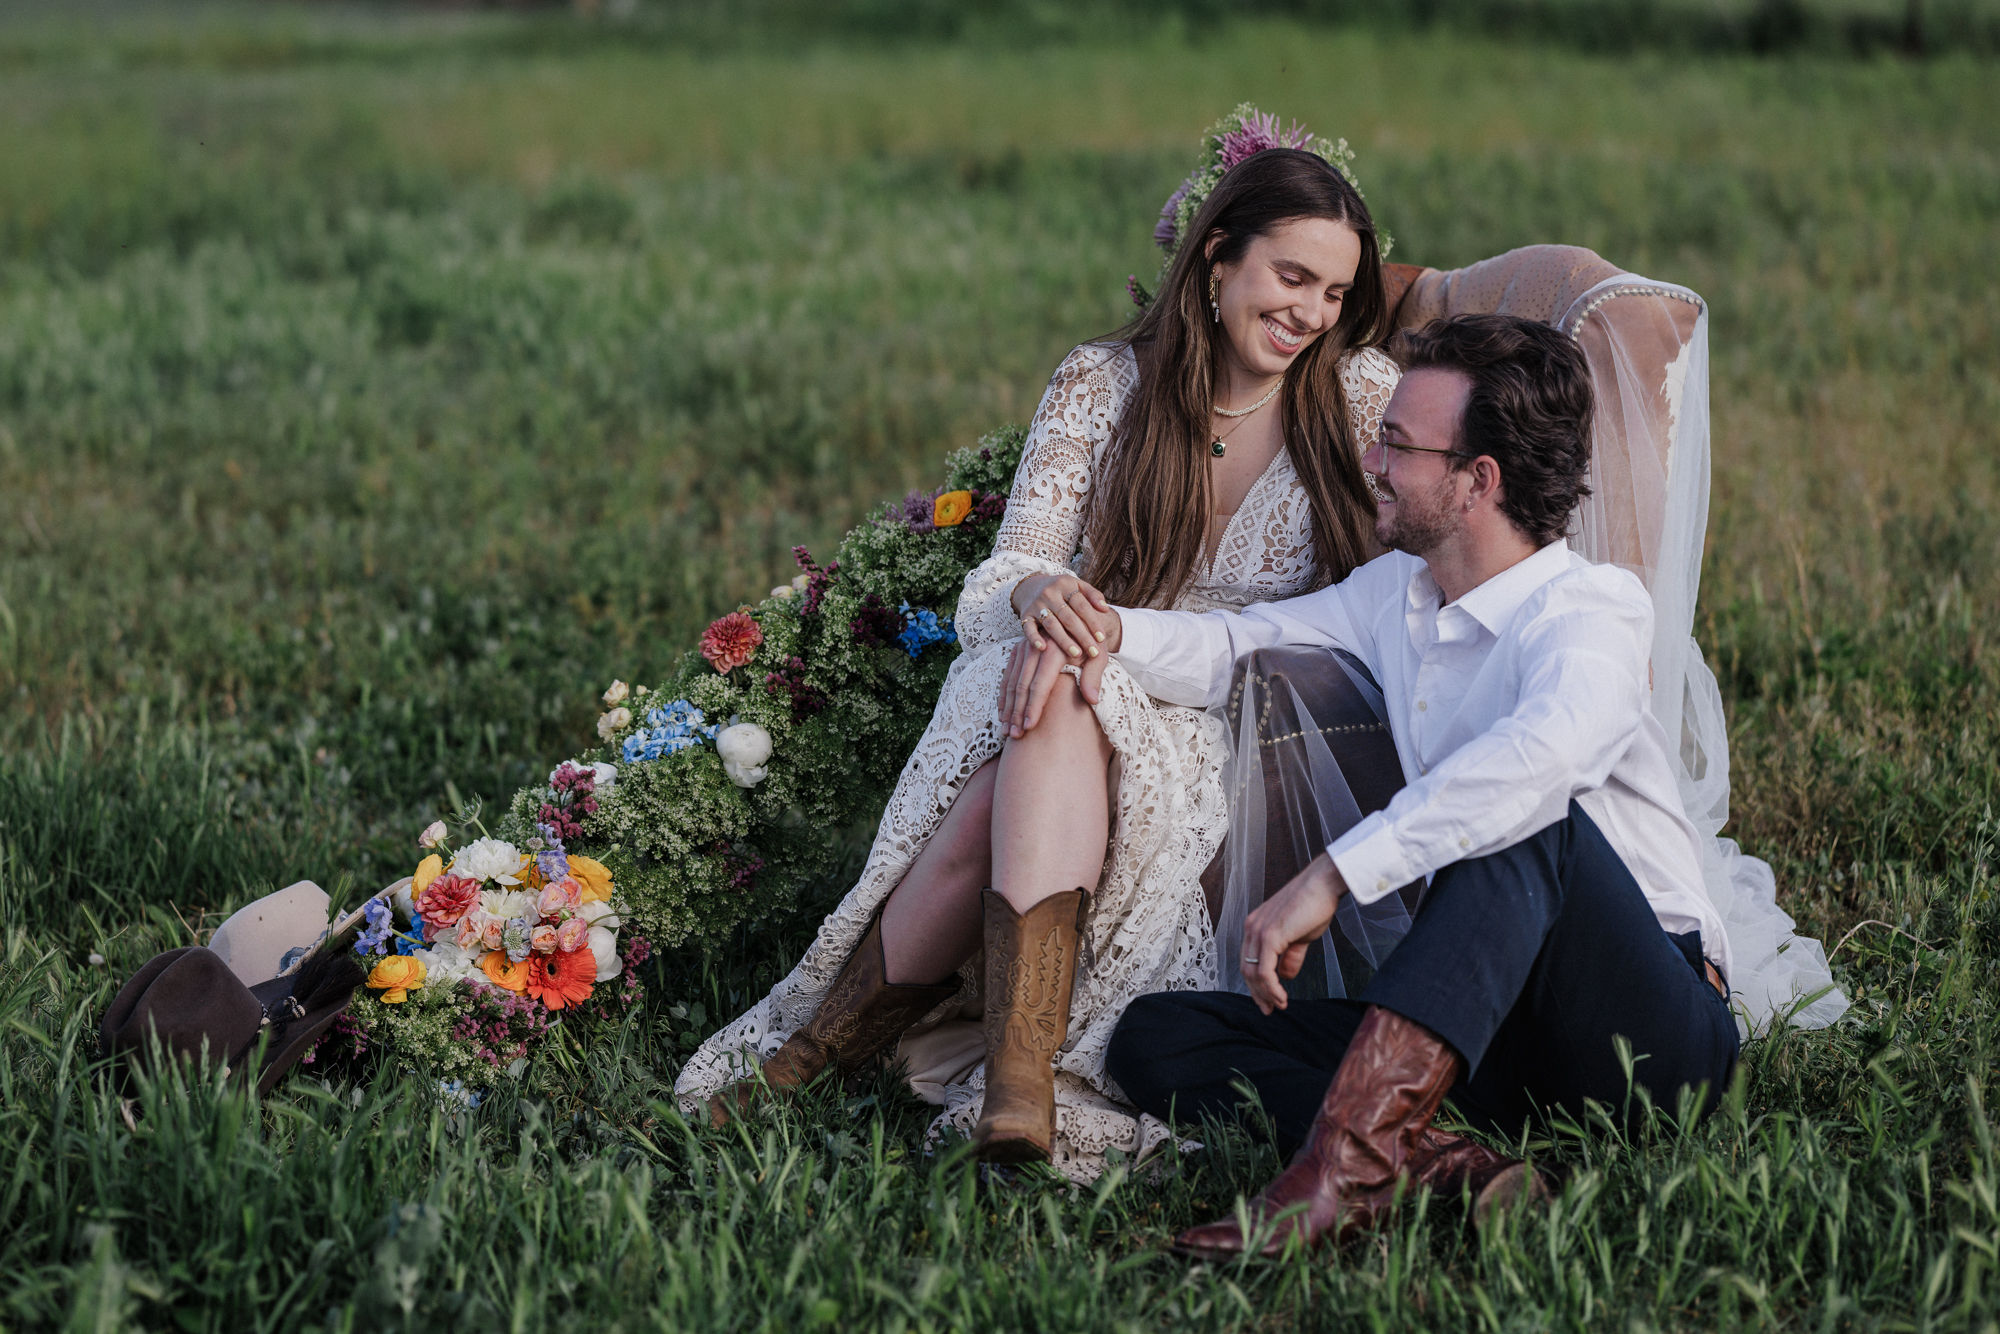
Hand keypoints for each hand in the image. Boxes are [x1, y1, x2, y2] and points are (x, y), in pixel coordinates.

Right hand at [999, 636, 1098, 736]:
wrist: (1080, 618)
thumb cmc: (1092, 643)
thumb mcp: (1099, 656)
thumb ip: (1094, 678)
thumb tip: (1092, 700)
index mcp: (1054, 649)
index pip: (1040, 684)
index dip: (1033, 707)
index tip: (1029, 727)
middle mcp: (1035, 647)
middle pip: (1021, 686)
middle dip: (1017, 713)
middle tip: (1015, 736)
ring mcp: (1024, 648)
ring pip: (1011, 682)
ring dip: (1008, 708)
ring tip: (1007, 731)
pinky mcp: (1018, 650)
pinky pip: (1007, 676)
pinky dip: (1003, 697)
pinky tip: (1003, 714)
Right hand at [1011, 573, 1113, 662]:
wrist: (1030, 586)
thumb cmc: (1061, 590)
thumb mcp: (1077, 585)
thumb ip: (1093, 595)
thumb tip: (1105, 609)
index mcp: (1065, 584)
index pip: (1082, 606)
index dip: (1093, 622)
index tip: (1102, 638)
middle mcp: (1050, 594)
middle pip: (1068, 617)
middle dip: (1082, 636)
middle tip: (1094, 652)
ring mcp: (1036, 605)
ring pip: (1051, 625)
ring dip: (1064, 640)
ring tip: (1076, 654)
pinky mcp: (1024, 615)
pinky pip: (1028, 628)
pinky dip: (1034, 638)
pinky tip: (1043, 648)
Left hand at [1242, 852, 1347, 1014]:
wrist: (1324, 884)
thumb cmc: (1314, 905)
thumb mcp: (1299, 936)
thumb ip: (1290, 955)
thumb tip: (1286, 976)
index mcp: (1256, 925)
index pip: (1248, 960)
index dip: (1255, 983)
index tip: (1266, 1000)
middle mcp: (1252, 928)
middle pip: (1246, 969)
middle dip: (1257, 993)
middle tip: (1269, 1010)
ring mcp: (1259, 931)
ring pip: (1254, 973)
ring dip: (1266, 994)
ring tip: (1279, 1006)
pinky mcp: (1270, 936)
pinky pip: (1265, 971)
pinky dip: (1271, 988)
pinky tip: (1281, 998)